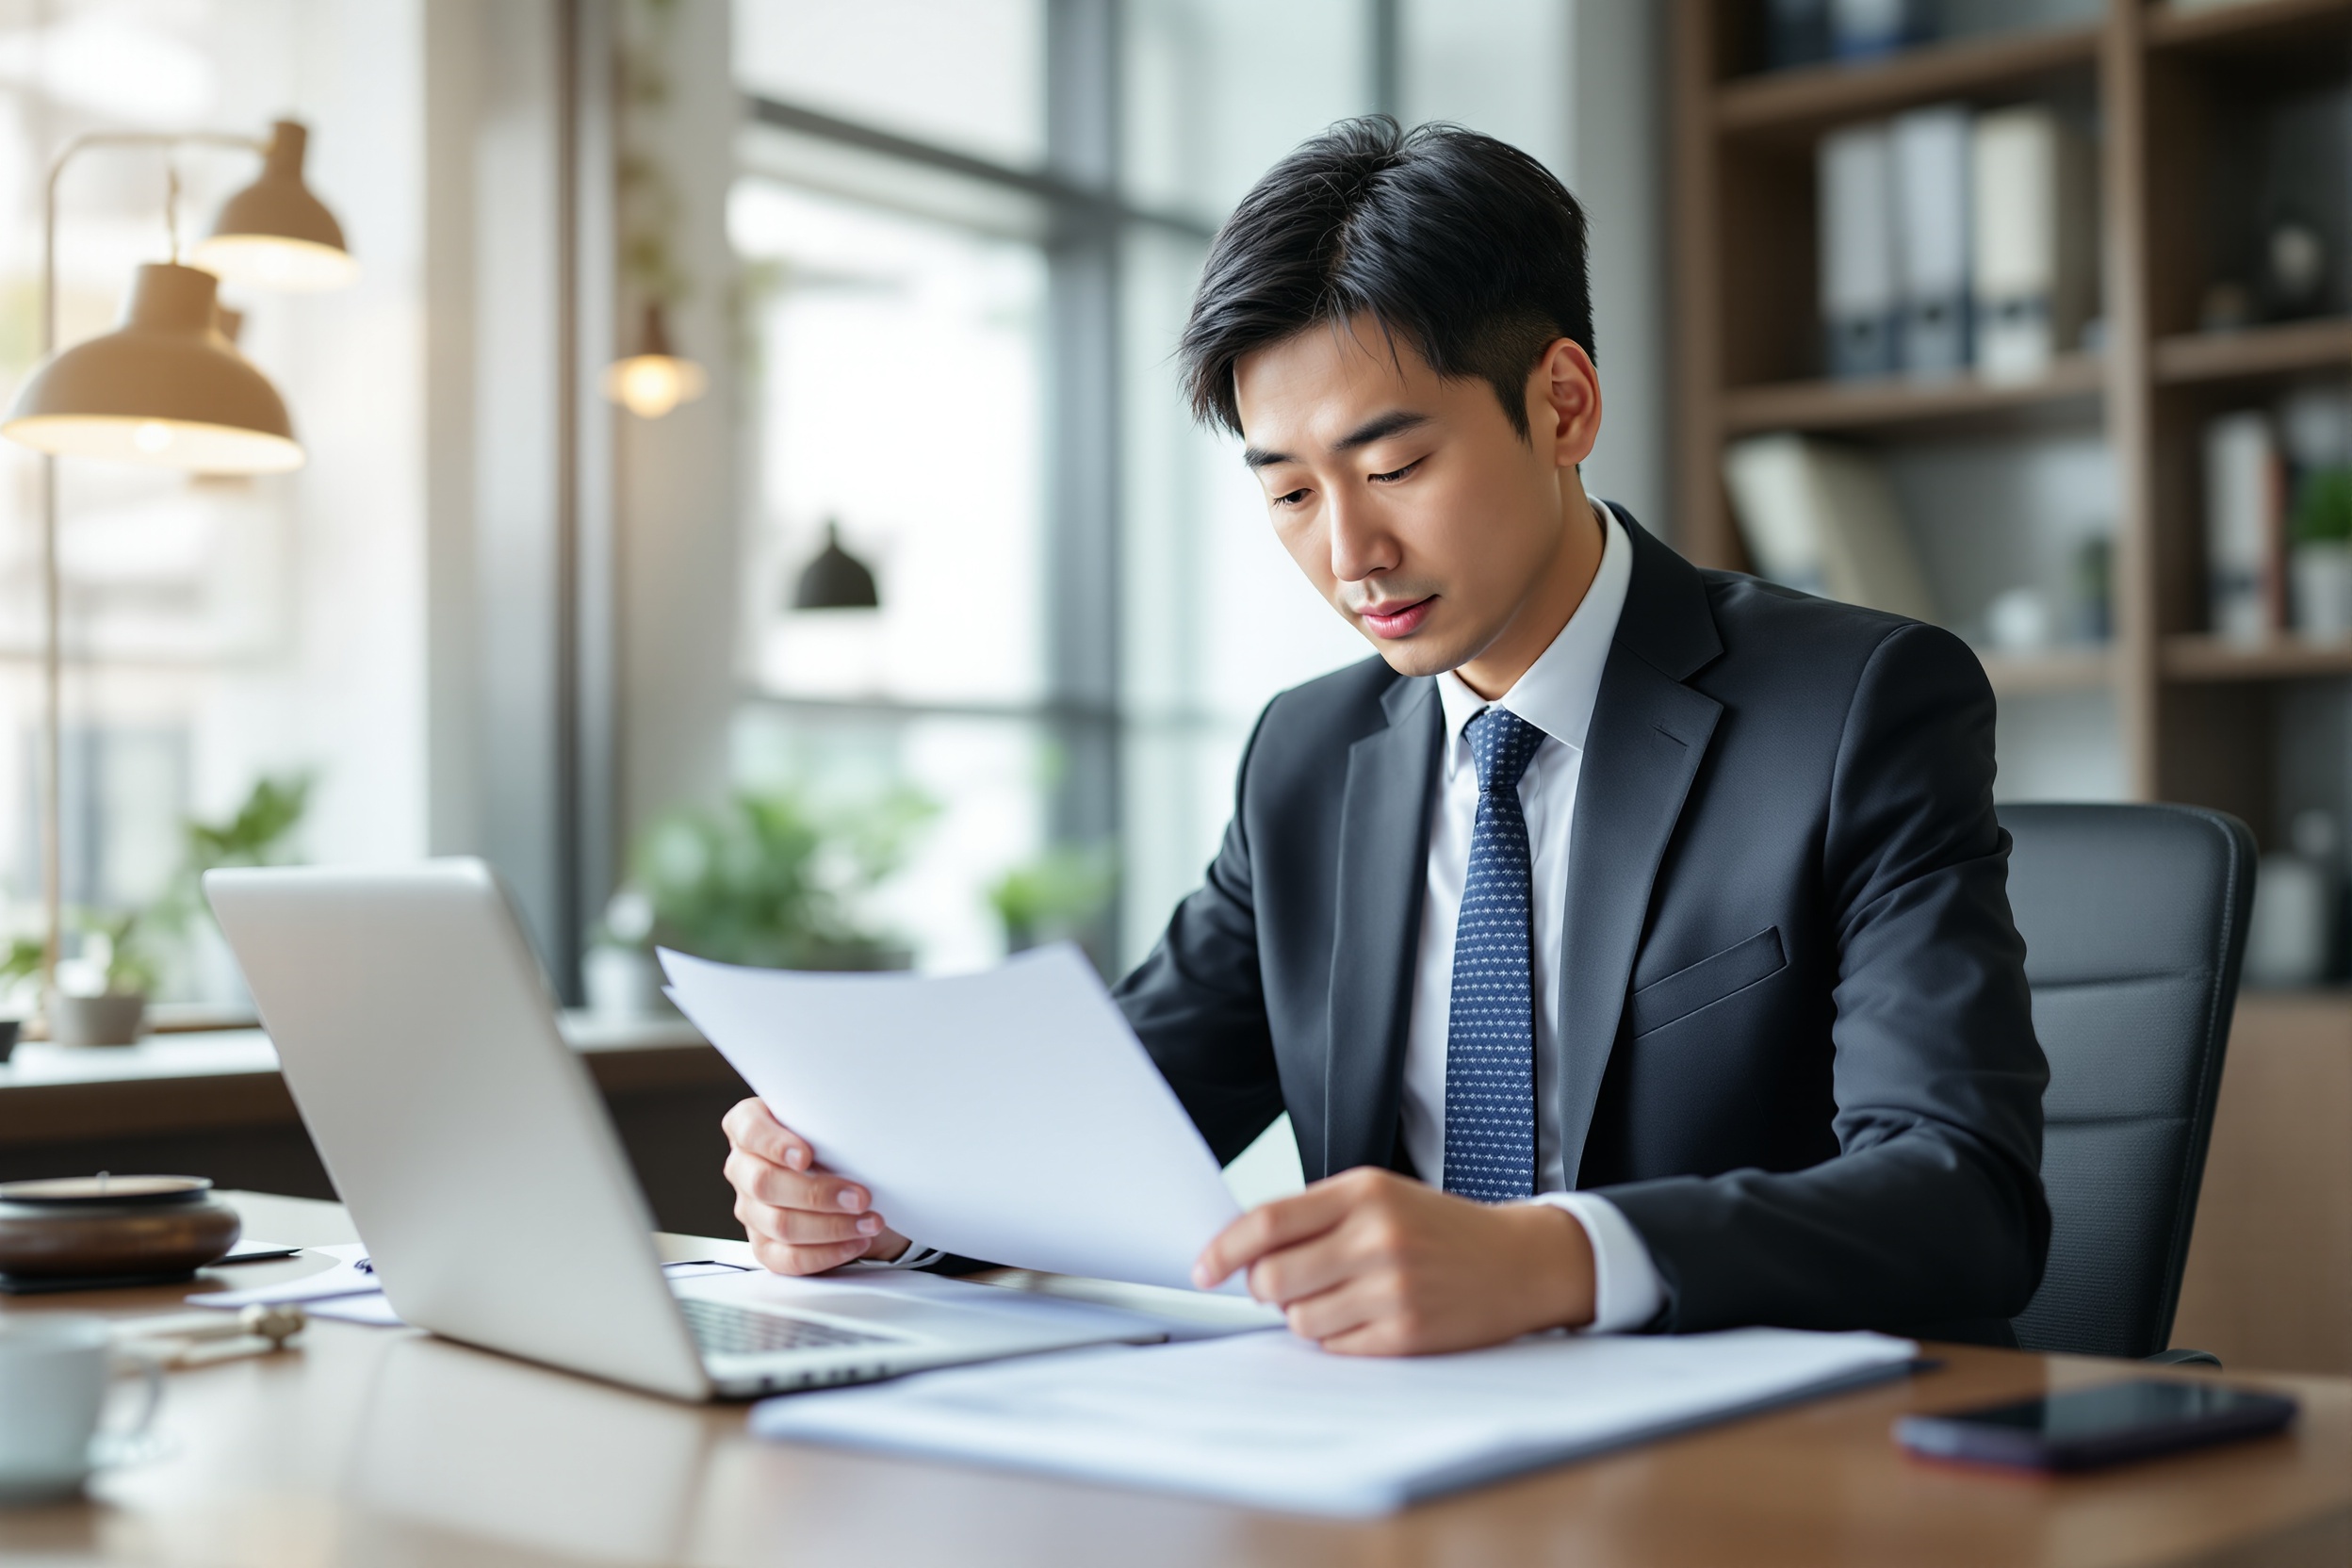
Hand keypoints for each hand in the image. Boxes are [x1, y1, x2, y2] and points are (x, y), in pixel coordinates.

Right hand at [721, 1098, 911, 1274]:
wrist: (857, 1188)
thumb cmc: (841, 1147)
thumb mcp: (835, 1127)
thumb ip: (829, 1127)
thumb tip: (855, 1135)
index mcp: (750, 1126)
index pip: (749, 1130)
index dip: (774, 1144)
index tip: (805, 1156)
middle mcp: (743, 1167)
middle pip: (765, 1183)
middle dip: (817, 1193)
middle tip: (860, 1197)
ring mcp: (750, 1208)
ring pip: (780, 1224)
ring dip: (832, 1226)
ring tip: (869, 1222)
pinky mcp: (764, 1245)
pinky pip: (788, 1258)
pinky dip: (826, 1253)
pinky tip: (854, 1242)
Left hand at [1191, 1167, 1594, 1354]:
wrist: (1519, 1261)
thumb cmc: (1439, 1228)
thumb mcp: (1381, 1196)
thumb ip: (1316, 1215)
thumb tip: (1243, 1251)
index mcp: (1364, 1192)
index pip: (1268, 1222)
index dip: (1224, 1250)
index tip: (1203, 1268)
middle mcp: (1377, 1236)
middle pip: (1272, 1278)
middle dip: (1264, 1289)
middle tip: (1282, 1286)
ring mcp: (1393, 1288)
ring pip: (1298, 1319)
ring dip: (1304, 1315)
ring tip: (1341, 1297)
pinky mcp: (1407, 1333)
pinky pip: (1334, 1347)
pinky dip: (1337, 1337)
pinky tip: (1367, 1317)